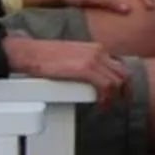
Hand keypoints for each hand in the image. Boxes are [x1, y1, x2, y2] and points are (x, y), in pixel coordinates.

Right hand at [2, 36, 129, 103]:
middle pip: (124, 73)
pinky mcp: (84, 68)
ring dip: (116, 97)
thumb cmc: (44, 56)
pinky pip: (106, 85)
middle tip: (121, 104)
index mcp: (95, 48)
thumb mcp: (71, 57)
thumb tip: (91, 79)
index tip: (121, 93)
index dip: (124, 82)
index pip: (119, 65)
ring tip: (108, 107)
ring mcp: (93, 59)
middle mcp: (98, 51)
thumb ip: (84, 64)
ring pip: (118, 81)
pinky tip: (101, 104)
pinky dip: (107, 98)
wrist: (28, 52)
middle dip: (126, 91)